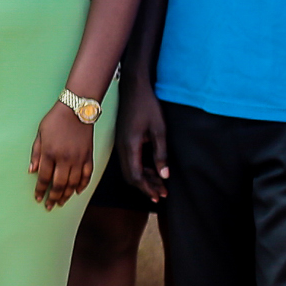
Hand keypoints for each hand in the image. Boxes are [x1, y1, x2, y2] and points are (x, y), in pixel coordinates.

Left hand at [31, 104, 94, 209]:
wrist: (76, 110)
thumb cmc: (54, 120)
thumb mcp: (40, 134)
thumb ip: (36, 153)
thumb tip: (32, 170)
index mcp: (50, 153)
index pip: (44, 178)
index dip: (41, 190)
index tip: (38, 198)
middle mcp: (64, 158)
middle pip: (59, 184)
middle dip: (53, 197)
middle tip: (49, 206)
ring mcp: (78, 158)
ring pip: (73, 183)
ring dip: (66, 194)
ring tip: (61, 202)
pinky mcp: (88, 156)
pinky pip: (87, 175)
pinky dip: (82, 185)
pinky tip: (77, 191)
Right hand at [117, 85, 168, 202]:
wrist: (133, 89)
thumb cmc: (147, 107)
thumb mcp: (159, 130)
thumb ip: (161, 153)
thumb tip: (164, 175)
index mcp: (130, 146)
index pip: (136, 176)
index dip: (147, 188)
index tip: (159, 196)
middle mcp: (122, 148)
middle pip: (130, 176)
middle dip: (146, 187)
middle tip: (161, 195)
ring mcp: (121, 144)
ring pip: (129, 169)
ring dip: (144, 179)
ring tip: (159, 186)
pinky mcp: (123, 140)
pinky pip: (129, 161)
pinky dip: (140, 169)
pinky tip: (152, 170)